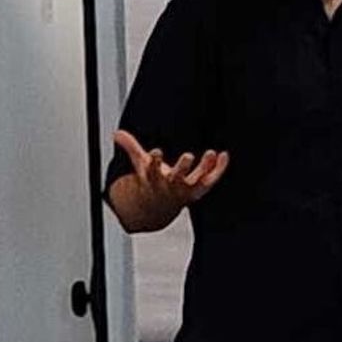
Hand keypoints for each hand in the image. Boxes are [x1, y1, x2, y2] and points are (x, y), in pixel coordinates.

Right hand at [111, 130, 227, 232]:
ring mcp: (187, 190)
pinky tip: (224, 155)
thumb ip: (131, 148)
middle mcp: (171, 186)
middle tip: (188, 156)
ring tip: (210, 153)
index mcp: (155, 180)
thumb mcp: (141, 165)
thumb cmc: (152, 182)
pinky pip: (211, 180)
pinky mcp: (200, 190)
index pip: (153, 171)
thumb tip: (117, 133)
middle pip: (177, 178)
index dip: (154, 161)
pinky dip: (219, 169)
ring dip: (205, 167)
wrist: (159, 208)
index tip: (156, 152)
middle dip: (182, 168)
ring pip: (198, 181)